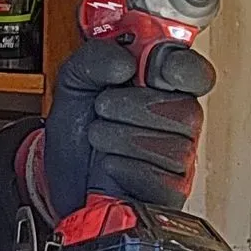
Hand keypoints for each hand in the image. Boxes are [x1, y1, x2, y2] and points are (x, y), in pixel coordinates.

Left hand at [42, 35, 214, 219]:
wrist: (55, 175)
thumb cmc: (76, 128)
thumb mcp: (75, 80)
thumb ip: (96, 58)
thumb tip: (125, 61)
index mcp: (163, 86)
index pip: (196, 73)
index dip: (185, 69)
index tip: (160, 70)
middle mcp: (178, 120)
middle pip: (187, 111)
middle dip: (133, 106)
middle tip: (104, 106)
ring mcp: (178, 157)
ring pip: (173, 147)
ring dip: (121, 138)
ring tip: (100, 137)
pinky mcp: (169, 192)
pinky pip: (160, 179)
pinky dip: (125, 168)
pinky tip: (110, 163)